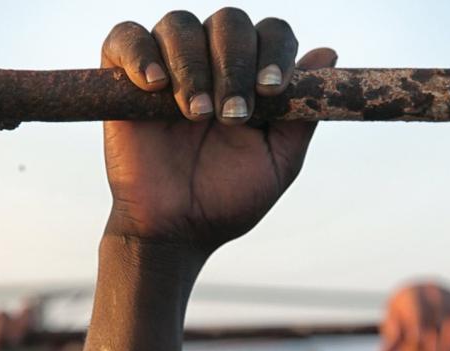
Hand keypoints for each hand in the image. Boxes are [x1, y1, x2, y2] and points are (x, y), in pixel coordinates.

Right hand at [101, 8, 336, 251]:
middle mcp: (210, 63)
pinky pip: (126, 37)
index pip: (270, 33)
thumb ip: (301, 114)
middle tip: (232, 114)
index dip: (275, 51)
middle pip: (228, 21)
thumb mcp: (278, 160)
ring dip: (192, 64)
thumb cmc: (227, 198)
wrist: (177, 229)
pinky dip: (140, 51)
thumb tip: (328, 54)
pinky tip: (155, 85)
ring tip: (195, 113)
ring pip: (179, 24)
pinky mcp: (122, 80)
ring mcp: (166, 68)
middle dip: (235, 62)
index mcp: (249, 77)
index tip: (271, 90)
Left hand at [379, 283, 449, 350]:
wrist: (422, 311)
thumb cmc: (402, 323)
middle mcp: (434, 291)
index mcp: (412, 293)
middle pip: (438, 315)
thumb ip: (391, 342)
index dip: (418, 324)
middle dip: (437, 338)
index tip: (417, 341)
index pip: (417, 308)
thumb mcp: (395, 330)